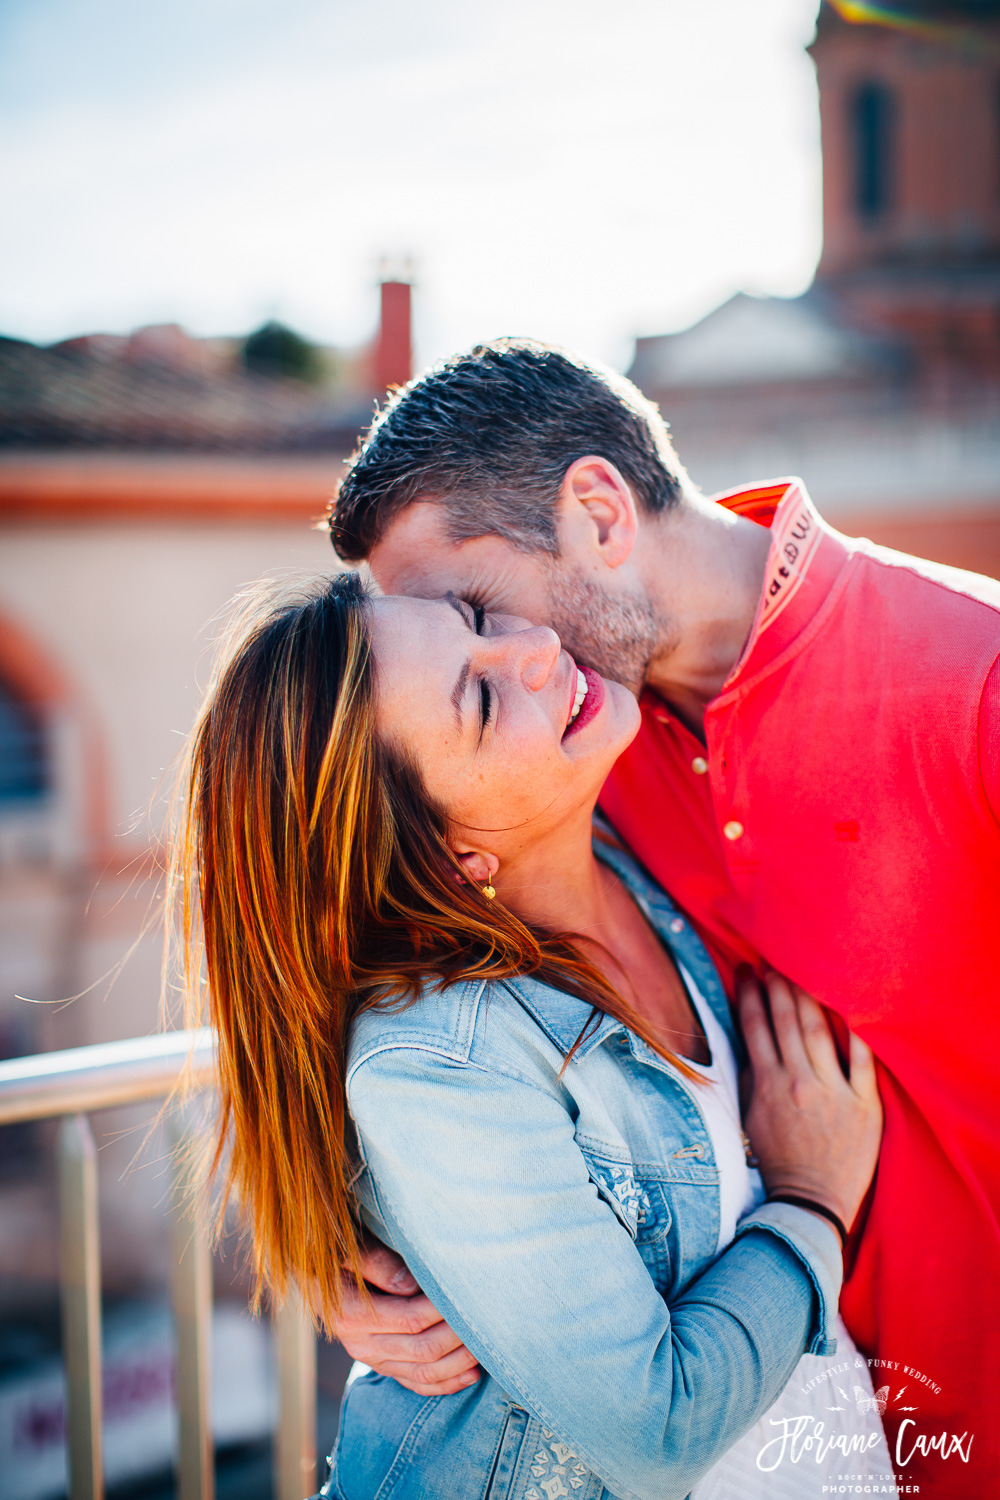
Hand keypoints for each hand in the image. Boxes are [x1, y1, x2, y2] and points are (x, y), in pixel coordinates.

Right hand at [331, 1239, 480, 1395]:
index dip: (443, 1309)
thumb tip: (413, 1285)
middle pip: (422, 1349)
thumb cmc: (338, 1253)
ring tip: (486, 1344)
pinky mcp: (382, 1365)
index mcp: (352, 1315)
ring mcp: (371, 1359)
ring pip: (423, 1372)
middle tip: (486, 1317)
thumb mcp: (352, 1248)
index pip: (410, 1318)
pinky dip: (446, 1384)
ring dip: (459, 1362)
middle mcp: (360, 1343)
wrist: (315, 1275)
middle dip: (459, 1335)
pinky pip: (416, 1384)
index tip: (466, 1292)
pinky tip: (472, 1374)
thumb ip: (380, 1264)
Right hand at [739, 972, 881, 1232]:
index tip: (748, 972)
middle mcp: (799, 1082)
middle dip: (778, 986)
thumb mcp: (750, 1117)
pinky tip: (853, 1007)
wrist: (811, 1201)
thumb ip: (751, 1078)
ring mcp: (833, 1092)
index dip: (750, 994)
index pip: (754, 1027)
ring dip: (808, 996)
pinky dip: (858, 1032)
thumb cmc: (779, 1158)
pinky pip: (863, 1059)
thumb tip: (751, 1040)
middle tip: (775, 963)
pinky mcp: (864, 1104)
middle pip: (786, 1020)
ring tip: (803, 974)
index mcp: (767, 1085)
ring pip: (819, 1030)